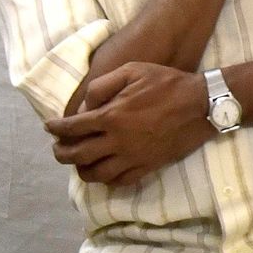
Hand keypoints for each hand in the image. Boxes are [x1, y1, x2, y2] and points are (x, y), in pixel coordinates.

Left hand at [45, 63, 213, 186]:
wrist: (203, 104)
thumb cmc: (167, 83)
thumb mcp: (133, 71)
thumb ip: (102, 85)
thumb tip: (85, 105)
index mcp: (110, 116)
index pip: (72, 128)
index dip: (56, 128)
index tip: (49, 128)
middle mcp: (117, 141)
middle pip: (77, 155)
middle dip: (61, 153)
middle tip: (58, 149)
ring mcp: (133, 156)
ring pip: (96, 174)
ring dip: (81, 170)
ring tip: (79, 164)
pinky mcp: (148, 165)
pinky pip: (120, 181)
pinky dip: (107, 180)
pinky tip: (105, 172)